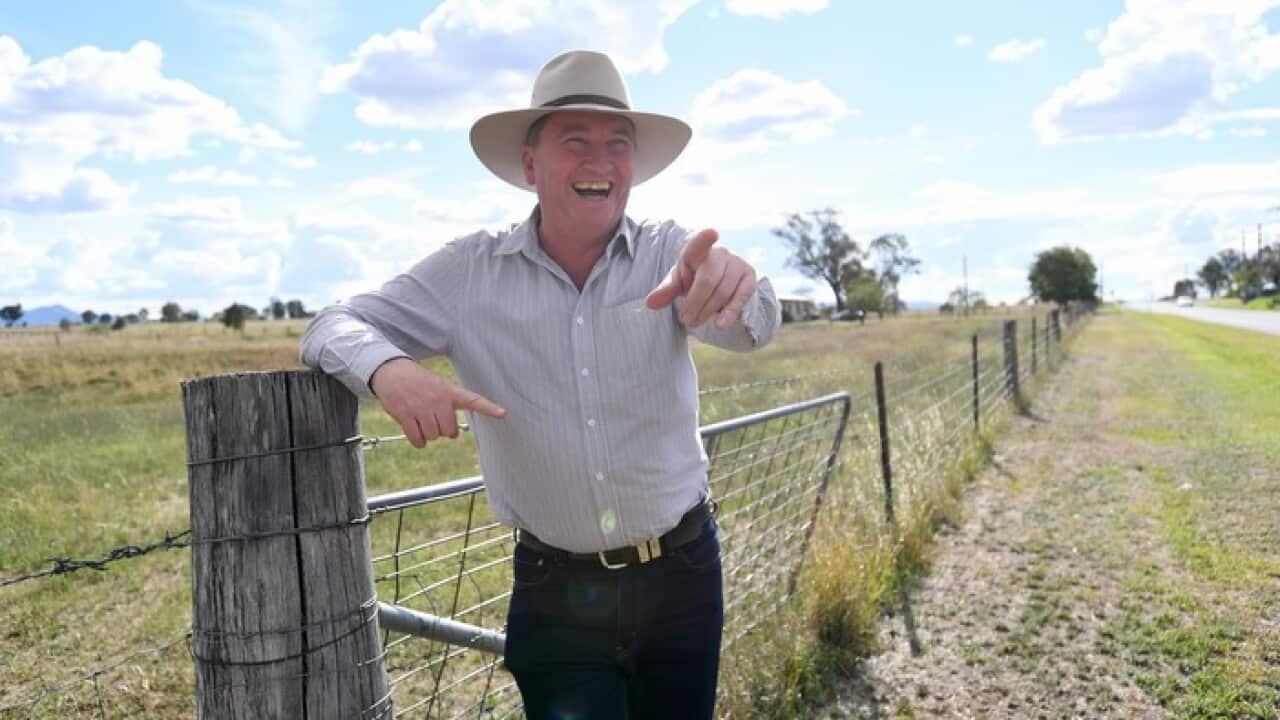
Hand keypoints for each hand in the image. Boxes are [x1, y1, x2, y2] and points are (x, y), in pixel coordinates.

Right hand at [369, 358, 505, 446]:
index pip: (473, 400)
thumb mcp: (439, 386)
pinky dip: (418, 441)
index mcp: (449, 392)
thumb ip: (449, 405)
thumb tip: (452, 434)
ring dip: (428, 434)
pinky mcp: (405, 415)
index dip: (488, 408)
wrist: (392, 372)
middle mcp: (438, 400)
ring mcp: (421, 408)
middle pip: (449, 431)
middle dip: (442, 430)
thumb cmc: (419, 383)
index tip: (503, 414)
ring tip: (421, 420)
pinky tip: (415, 432)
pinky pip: (418, 439)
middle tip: (434, 419)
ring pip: (433, 436)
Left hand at [645, 228, 756, 328]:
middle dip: (695, 303)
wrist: (721, 279)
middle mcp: (720, 254)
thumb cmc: (694, 278)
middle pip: (708, 280)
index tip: (712, 233)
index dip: (705, 238)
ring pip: (723, 292)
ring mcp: (737, 264)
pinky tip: (720, 324)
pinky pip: (740, 297)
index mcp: (697, 251)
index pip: (699, 244)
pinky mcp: (749, 277)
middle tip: (686, 320)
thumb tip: (650, 303)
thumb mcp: (678, 283)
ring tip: (695, 322)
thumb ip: (665, 291)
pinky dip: (730, 313)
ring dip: (708, 311)